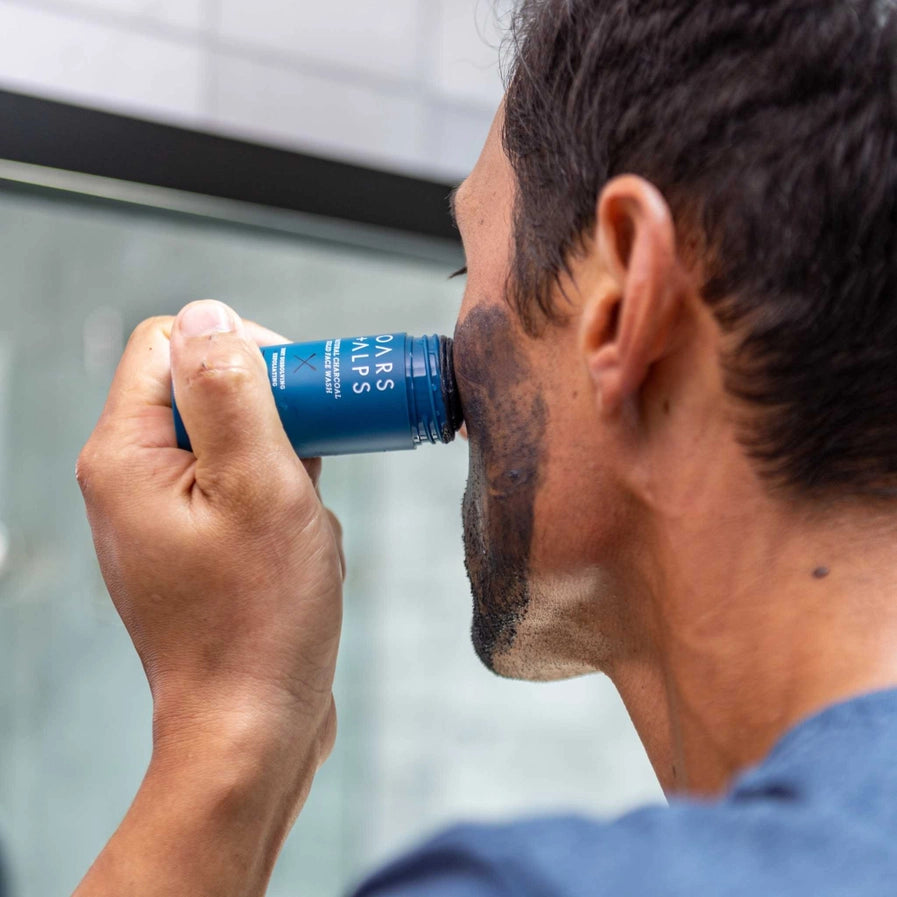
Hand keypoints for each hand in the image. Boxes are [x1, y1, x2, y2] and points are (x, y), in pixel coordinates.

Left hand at [74, 300, 343, 894]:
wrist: (252, 727)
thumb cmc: (260, 618)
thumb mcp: (260, 487)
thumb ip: (230, 392)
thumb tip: (209, 315)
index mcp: (125, 455)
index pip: (171, 344)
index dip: (240, 347)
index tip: (298, 393)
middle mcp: (131, 478)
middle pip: (201, 386)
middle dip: (272, 406)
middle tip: (318, 448)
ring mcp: (163, 512)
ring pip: (229, 434)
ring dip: (283, 453)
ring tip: (305, 507)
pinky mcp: (194, 539)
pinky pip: (238, 481)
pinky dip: (280, 488)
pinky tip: (302, 532)